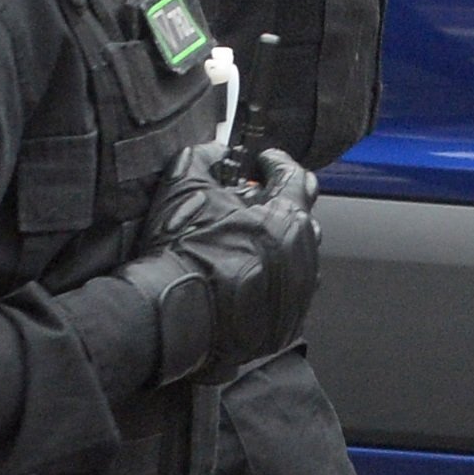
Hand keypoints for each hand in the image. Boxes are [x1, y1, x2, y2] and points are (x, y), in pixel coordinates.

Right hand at [119, 146, 321, 385]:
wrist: (170, 314)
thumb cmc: (181, 252)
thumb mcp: (184, 186)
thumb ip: (205, 158)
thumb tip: (215, 152)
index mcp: (288, 219)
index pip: (296, 177)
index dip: (277, 164)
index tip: (262, 162)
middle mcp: (303, 255)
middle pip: (299, 219)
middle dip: (275, 207)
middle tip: (245, 204)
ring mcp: (298, 293)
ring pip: (295, 258)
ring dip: (273, 246)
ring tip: (237, 244)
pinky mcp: (286, 323)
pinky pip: (285, 293)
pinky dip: (268, 281)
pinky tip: (239, 278)